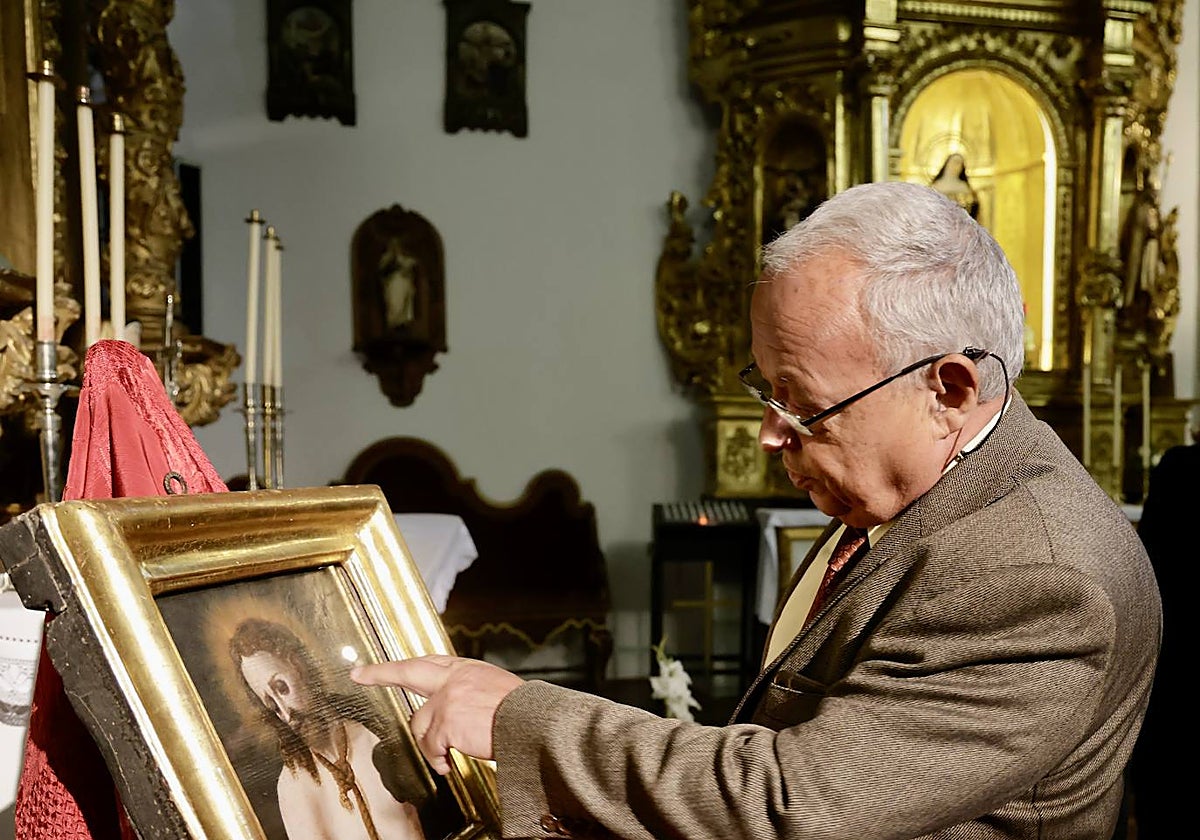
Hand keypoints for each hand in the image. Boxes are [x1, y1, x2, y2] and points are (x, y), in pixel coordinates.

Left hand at [351, 654, 523, 774]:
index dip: (403, 666)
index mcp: (466, 669)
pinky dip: (437, 759)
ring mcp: (447, 698)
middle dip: (380, 673)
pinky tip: (447, 764)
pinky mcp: (446, 721)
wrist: (533, 722)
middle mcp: (454, 678)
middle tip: (360, 674)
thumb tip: (451, 706)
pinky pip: (430, 746)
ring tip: (444, 757)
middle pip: (408, 671)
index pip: (428, 663)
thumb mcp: (494, 688)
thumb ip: (468, 691)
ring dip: (429, 745)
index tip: (382, 667)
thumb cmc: (521, 712)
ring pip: (418, 723)